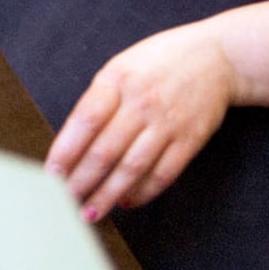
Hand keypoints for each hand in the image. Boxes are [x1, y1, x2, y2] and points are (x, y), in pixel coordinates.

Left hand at [46, 23, 237, 218]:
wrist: (218, 57)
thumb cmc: (160, 62)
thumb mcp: (121, 67)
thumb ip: (98, 101)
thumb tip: (70, 144)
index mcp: (117, 80)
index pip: (85, 121)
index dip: (65, 151)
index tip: (50, 175)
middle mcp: (142, 102)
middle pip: (105, 151)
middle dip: (81, 181)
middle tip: (64, 202)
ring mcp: (167, 123)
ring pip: (131, 168)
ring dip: (107, 195)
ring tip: (90, 212)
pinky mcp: (190, 140)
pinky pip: (162, 173)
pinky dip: (142, 192)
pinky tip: (125, 202)